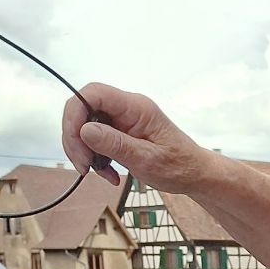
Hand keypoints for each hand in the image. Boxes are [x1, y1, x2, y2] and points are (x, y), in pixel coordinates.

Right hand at [62, 83, 207, 190]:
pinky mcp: (120, 133)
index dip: (75, 113)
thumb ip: (116, 144)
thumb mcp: (148, 159)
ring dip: (86, 152)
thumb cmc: (180, 166)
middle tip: (84, 166)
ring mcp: (122, 120)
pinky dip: (96, 159)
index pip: (93, 93)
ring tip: (103, 174)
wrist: (195, 175)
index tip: (75, 141)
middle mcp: (127, 109)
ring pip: (86, 127)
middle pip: (83, 110)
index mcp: (136, 107)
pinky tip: (110, 174)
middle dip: (76, 139)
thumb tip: (85, 130)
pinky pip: (96, 140)